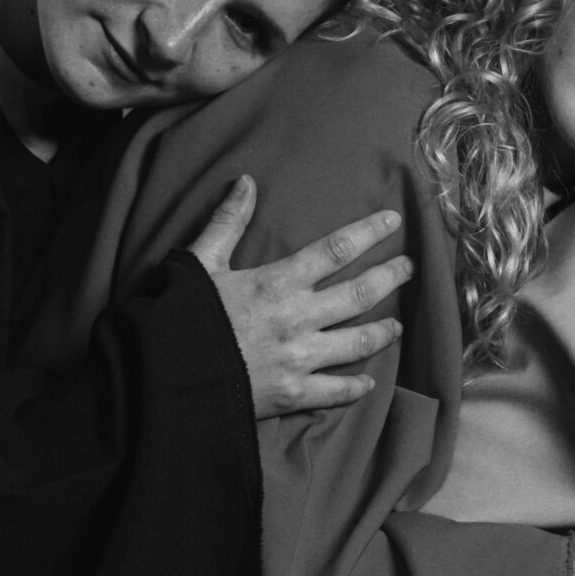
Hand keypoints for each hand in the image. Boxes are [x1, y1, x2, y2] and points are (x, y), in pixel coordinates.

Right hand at [188, 176, 412, 418]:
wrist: (165, 375)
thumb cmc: (180, 315)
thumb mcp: (200, 261)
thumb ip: (227, 222)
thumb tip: (245, 181)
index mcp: (278, 282)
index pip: (337, 249)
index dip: (370, 232)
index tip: (394, 220)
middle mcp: (298, 318)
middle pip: (360, 294)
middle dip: (391, 277)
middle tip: (409, 268)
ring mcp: (300, 358)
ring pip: (359, 342)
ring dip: (383, 332)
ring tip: (397, 325)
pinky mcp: (294, 394)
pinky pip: (338, 391)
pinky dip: (356, 386)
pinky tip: (369, 382)